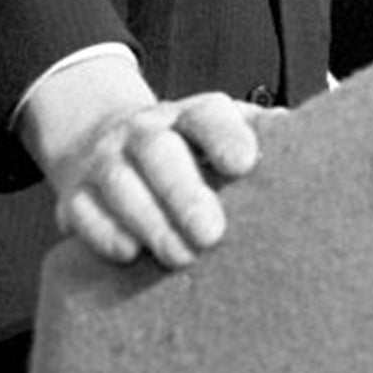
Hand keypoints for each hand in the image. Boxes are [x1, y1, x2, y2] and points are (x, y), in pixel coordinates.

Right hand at [19, 59, 279, 268]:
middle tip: (211, 233)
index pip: (207, 115)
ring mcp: (106, 161)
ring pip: (121, 184)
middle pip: (159, 151)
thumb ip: (257, 136)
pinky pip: (83, 211)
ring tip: (179, 256)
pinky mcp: (75, 195)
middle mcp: (144, 132)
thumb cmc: (182, 149)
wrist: (103, 139)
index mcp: (188, 116)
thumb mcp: (220, 133)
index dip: (225, 136)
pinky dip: (103, 232)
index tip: (244, 164)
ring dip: (150, 221)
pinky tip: (129, 253)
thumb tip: (298, 133)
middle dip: (183, 192)